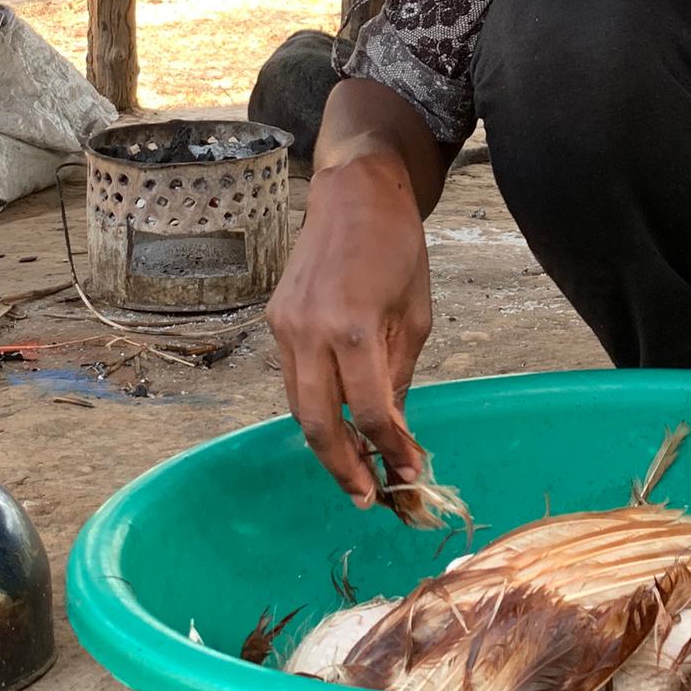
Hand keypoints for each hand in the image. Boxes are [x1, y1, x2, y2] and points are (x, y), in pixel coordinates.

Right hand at [268, 151, 432, 505]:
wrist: (354, 193)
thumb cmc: (398, 249)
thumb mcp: (414, 316)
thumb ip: (398, 377)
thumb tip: (395, 431)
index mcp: (353, 329)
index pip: (367, 412)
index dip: (389, 451)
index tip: (409, 473)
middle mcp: (310, 331)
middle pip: (316, 423)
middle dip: (342, 468)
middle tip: (367, 497)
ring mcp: (285, 326)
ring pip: (297, 405)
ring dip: (325, 443)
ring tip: (355, 470)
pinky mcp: (276, 320)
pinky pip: (293, 376)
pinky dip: (315, 405)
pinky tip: (338, 421)